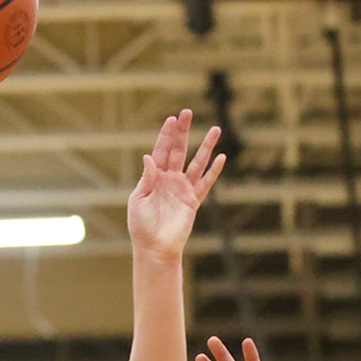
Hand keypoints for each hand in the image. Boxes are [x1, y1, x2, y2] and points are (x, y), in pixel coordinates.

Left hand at [127, 110, 224, 258]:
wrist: (155, 248)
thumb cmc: (141, 226)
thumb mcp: (139, 200)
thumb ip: (147, 178)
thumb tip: (149, 157)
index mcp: (153, 177)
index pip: (161, 151)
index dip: (166, 135)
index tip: (171, 119)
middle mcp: (170, 179)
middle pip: (178, 150)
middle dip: (183, 131)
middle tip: (187, 112)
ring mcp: (183, 189)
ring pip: (197, 162)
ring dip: (206, 146)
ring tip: (215, 129)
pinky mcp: (193, 201)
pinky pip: (206, 183)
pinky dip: (214, 171)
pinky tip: (221, 157)